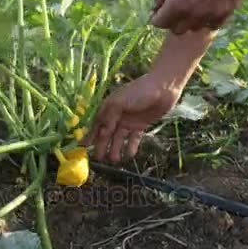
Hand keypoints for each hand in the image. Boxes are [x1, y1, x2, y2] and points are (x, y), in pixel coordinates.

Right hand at [83, 30, 213, 162]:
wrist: (164, 88)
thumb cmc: (139, 91)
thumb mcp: (120, 102)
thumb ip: (109, 117)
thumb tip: (101, 132)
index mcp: (109, 107)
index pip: (96, 123)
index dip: (90, 135)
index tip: (83, 147)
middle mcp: (117, 115)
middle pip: (107, 133)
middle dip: (102, 145)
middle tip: (99, 159)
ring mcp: (129, 121)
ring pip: (119, 138)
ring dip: (115, 148)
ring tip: (114, 160)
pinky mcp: (141, 126)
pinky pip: (134, 139)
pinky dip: (131, 146)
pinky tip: (129, 155)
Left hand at [151, 0, 247, 33]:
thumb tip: (156, 7)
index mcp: (179, 2)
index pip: (160, 23)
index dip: (157, 17)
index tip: (158, 12)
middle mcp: (195, 13)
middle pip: (177, 29)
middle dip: (172, 20)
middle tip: (174, 8)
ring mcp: (213, 14)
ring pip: (195, 28)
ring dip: (190, 20)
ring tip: (192, 5)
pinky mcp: (229, 11)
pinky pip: (213, 24)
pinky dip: (207, 19)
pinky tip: (206, 7)